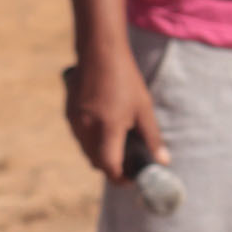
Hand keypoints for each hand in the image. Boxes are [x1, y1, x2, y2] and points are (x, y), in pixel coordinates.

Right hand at [65, 43, 162, 179]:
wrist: (99, 52)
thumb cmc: (125, 79)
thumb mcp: (144, 108)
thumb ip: (152, 138)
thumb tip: (163, 162)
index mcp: (107, 129)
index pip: (109, 167)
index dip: (120, 178)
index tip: (130, 179)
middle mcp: (87, 129)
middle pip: (96, 162)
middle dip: (110, 166)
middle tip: (128, 162)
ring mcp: (74, 122)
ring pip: (85, 150)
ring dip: (99, 153)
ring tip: (116, 143)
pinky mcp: (68, 113)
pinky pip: (79, 136)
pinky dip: (91, 139)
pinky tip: (104, 125)